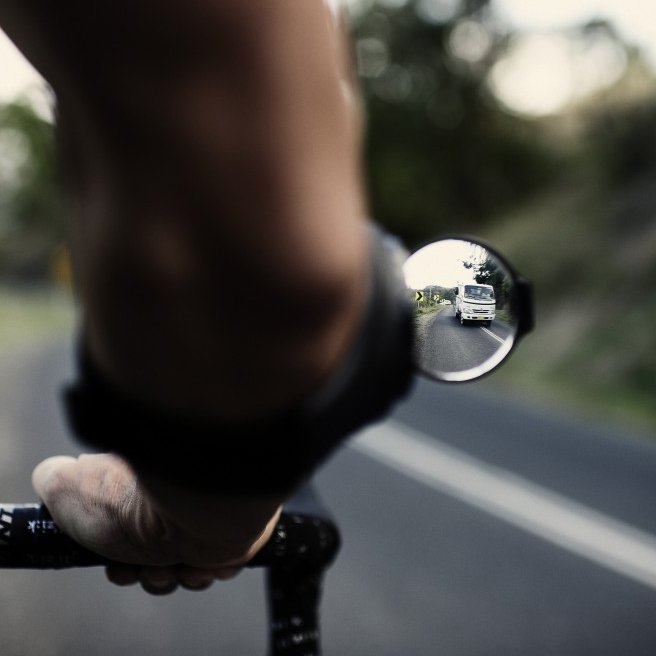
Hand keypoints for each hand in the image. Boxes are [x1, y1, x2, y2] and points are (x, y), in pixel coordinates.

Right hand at [32, 453, 282, 593]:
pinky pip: (214, 570)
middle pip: (150, 557)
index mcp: (138, 491)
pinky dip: (201, 573)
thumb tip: (62, 475)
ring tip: (169, 560)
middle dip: (139, 571)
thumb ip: (55, 479)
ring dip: (167, 576)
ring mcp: (206, 518)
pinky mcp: (235, 534)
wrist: (191, 504)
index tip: (112, 561)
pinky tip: (197, 559)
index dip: (114, 558)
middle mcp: (173, 503)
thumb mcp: (65, 484)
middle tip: (140, 564)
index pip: (122, 534)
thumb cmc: (126, 500)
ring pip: (180, 569)